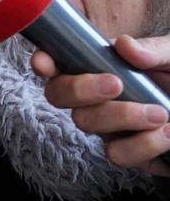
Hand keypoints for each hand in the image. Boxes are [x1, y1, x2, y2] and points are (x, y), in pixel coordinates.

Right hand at [33, 34, 169, 175]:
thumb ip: (153, 49)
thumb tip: (125, 45)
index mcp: (98, 68)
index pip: (58, 63)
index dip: (43, 63)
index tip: (46, 63)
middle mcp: (93, 98)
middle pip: (59, 95)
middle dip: (82, 90)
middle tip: (118, 84)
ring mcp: (107, 126)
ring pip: (87, 125)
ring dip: (123, 118)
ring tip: (162, 114)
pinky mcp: (126, 151)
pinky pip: (119, 155)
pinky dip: (145, 145)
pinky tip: (168, 134)